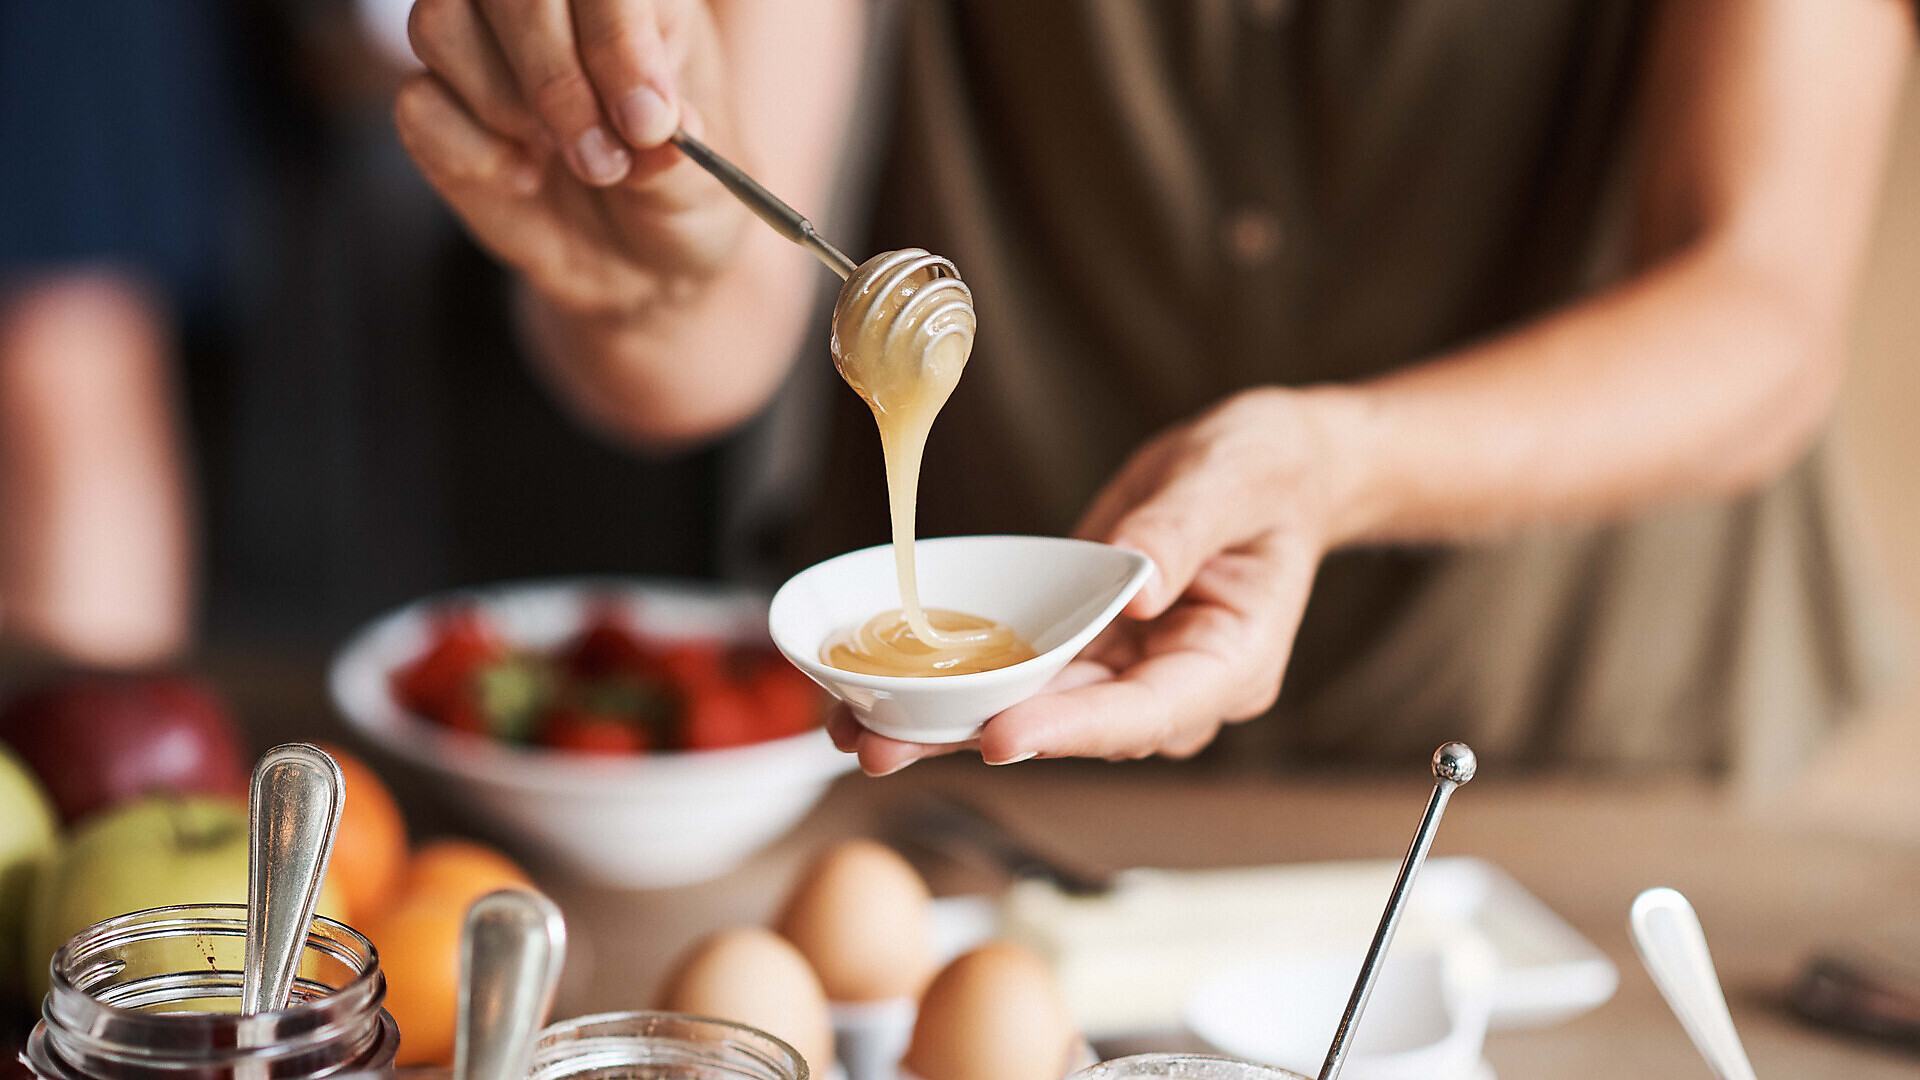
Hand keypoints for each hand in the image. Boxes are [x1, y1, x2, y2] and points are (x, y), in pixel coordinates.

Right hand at [394, 0, 742, 314]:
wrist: (638, 265)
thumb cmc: (679, 201)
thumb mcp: (702, 187)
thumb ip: (677, 151)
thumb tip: (652, 123)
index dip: (615, 39)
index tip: (647, 122)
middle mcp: (549, 5)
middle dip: (555, 80)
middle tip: (602, 161)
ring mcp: (480, 49)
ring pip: (440, 23)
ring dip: (506, 105)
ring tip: (564, 158)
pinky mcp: (435, 105)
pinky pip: (419, 101)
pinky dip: (472, 152)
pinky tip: (522, 177)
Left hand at [829, 388, 1354, 774]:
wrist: (1263, 469)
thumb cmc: (1266, 470)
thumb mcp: (1234, 477)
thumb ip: (1184, 529)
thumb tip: (1138, 586)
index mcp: (1230, 662)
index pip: (1148, 711)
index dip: (1074, 729)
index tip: (1004, 736)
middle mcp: (1173, 685)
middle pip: (1073, 727)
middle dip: (979, 738)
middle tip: (886, 748)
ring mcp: (1125, 671)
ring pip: (1033, 712)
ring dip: (947, 727)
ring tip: (857, 735)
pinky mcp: (1085, 649)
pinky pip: (1018, 675)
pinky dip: (954, 687)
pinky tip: (881, 693)